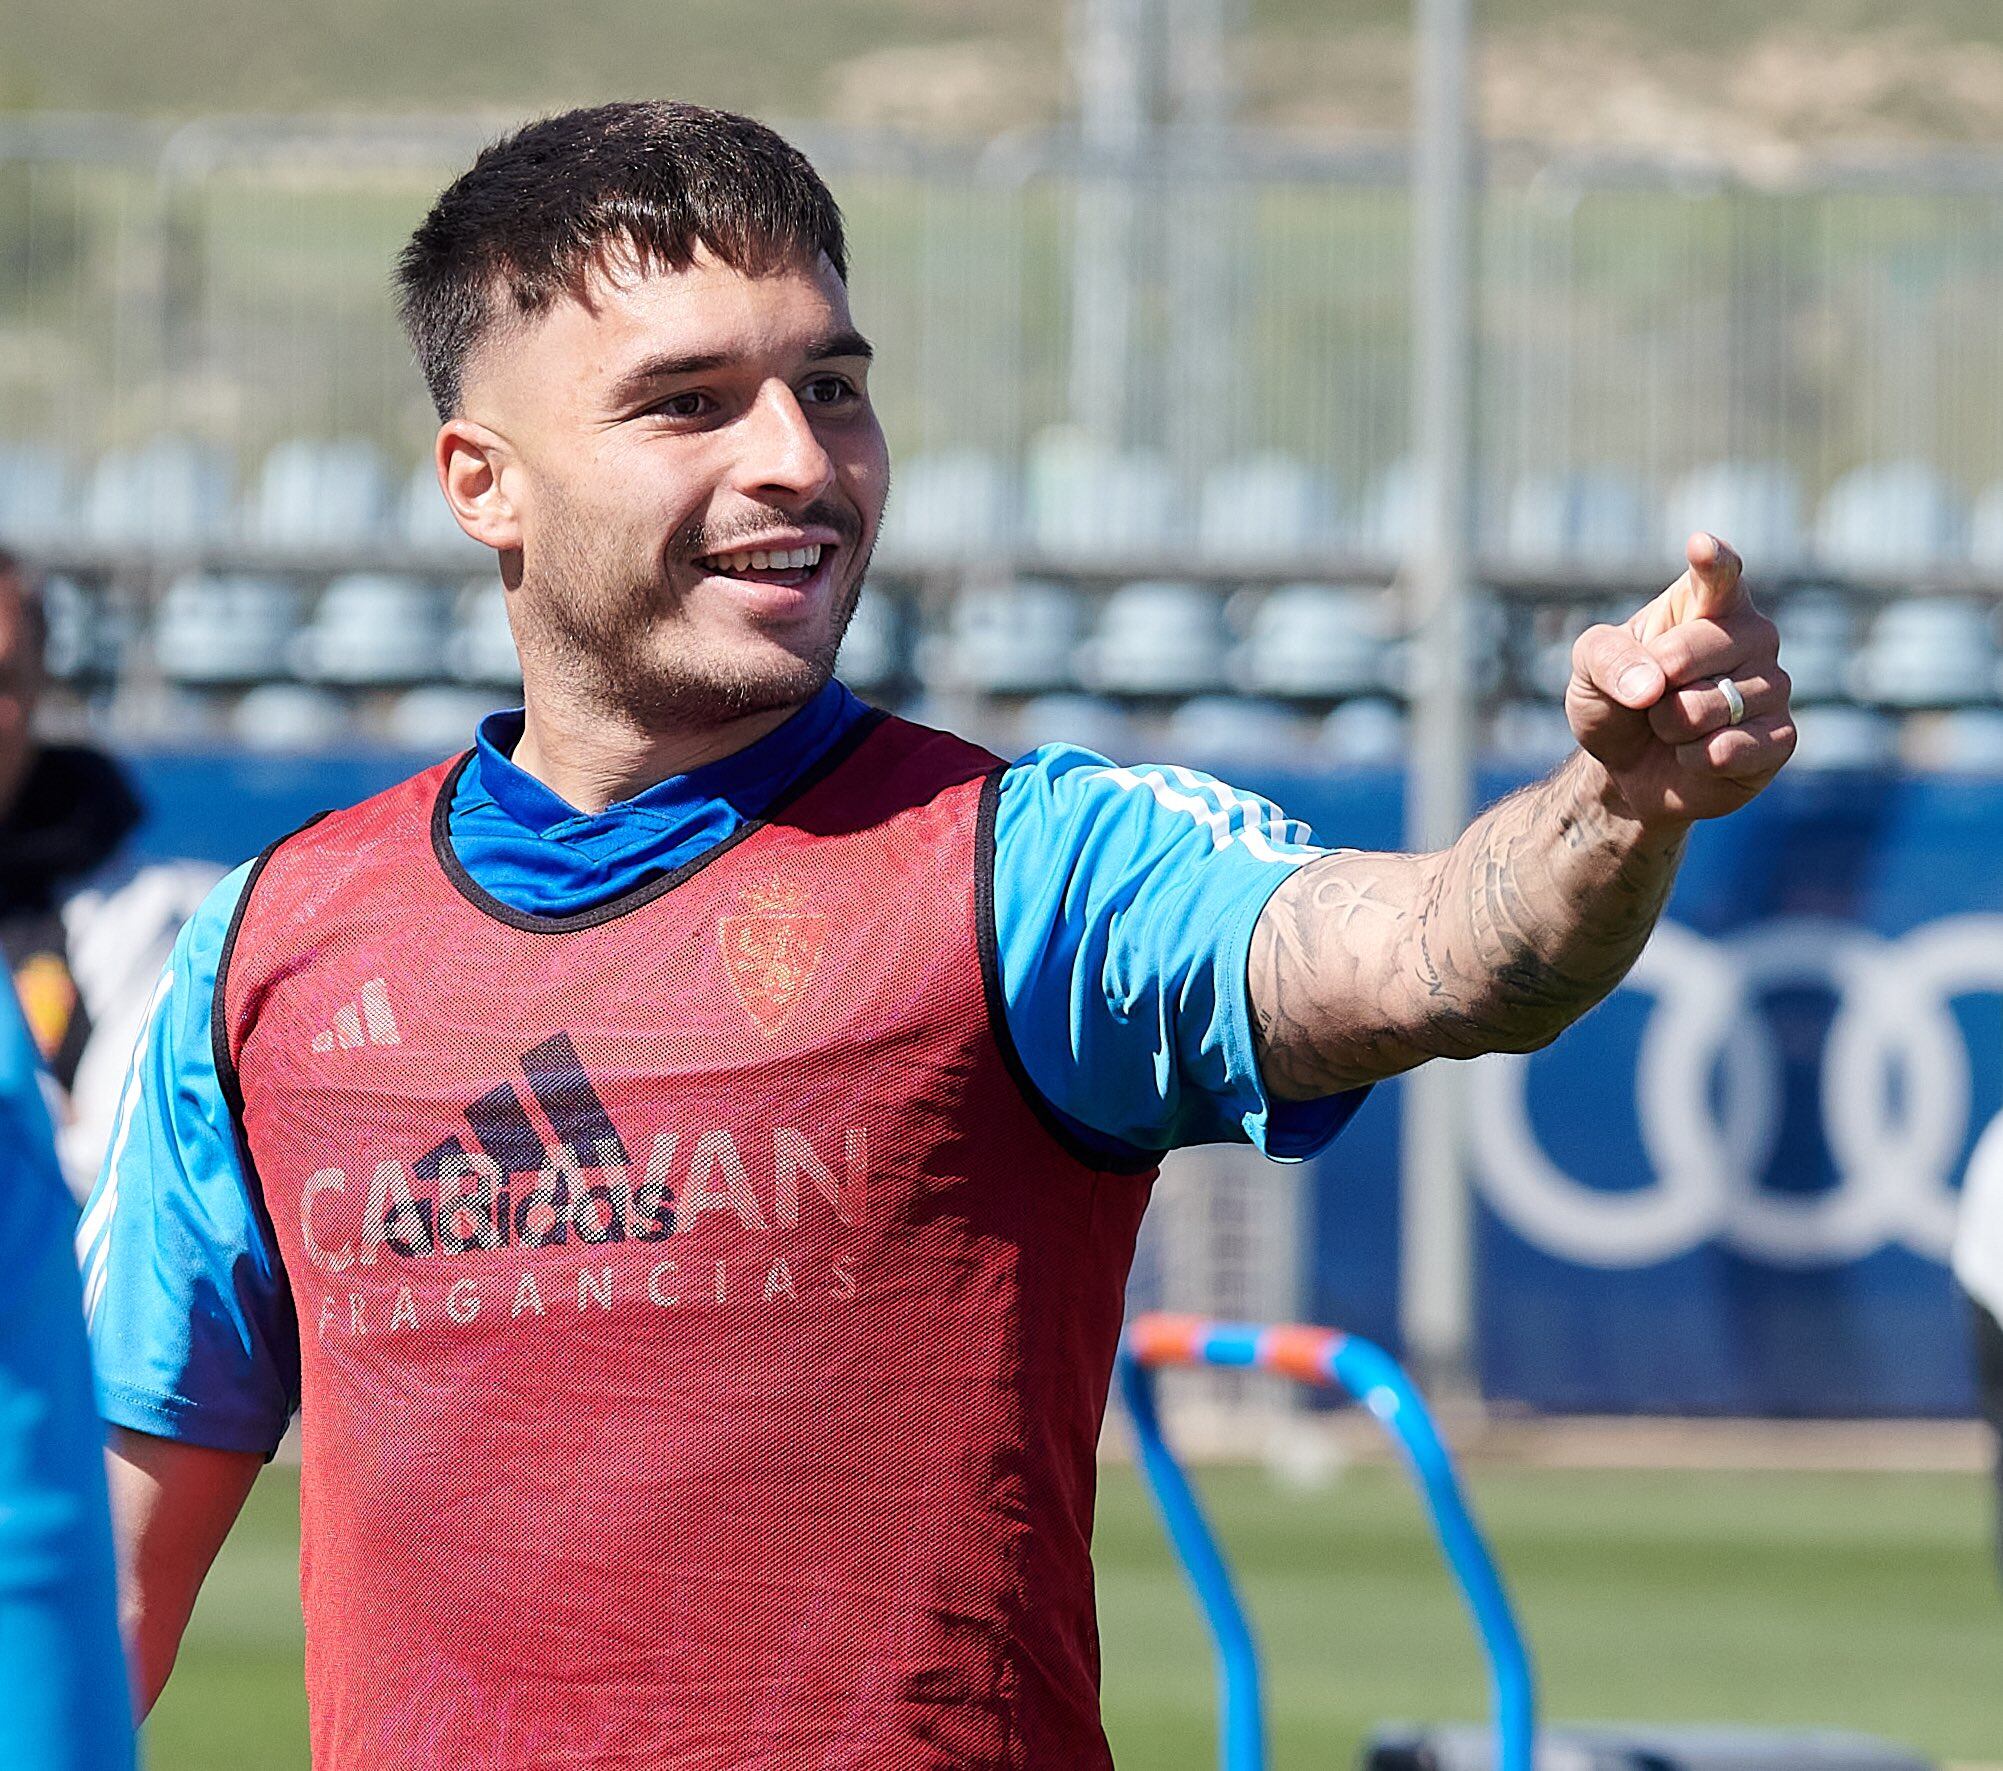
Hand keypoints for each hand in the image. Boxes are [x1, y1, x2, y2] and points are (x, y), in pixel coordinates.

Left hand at [1564, 532, 1794, 828]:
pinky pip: (1731, 749)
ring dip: (1672, 728)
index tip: (1700, 546)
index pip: (1719, 575)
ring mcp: (1773, 684)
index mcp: (1708, 602)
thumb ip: (1607, 658)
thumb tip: (1651, 686)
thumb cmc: (1616, 701)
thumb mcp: (1588, 670)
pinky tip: (1696, 756)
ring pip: (1709, 707)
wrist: (1628, 768)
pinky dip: (1696, 760)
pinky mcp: (1781, 737)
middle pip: (1692, 653)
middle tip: (1651, 699)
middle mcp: (1752, 635)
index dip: (1713, 563)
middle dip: (1653, 687)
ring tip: (1674, 728)